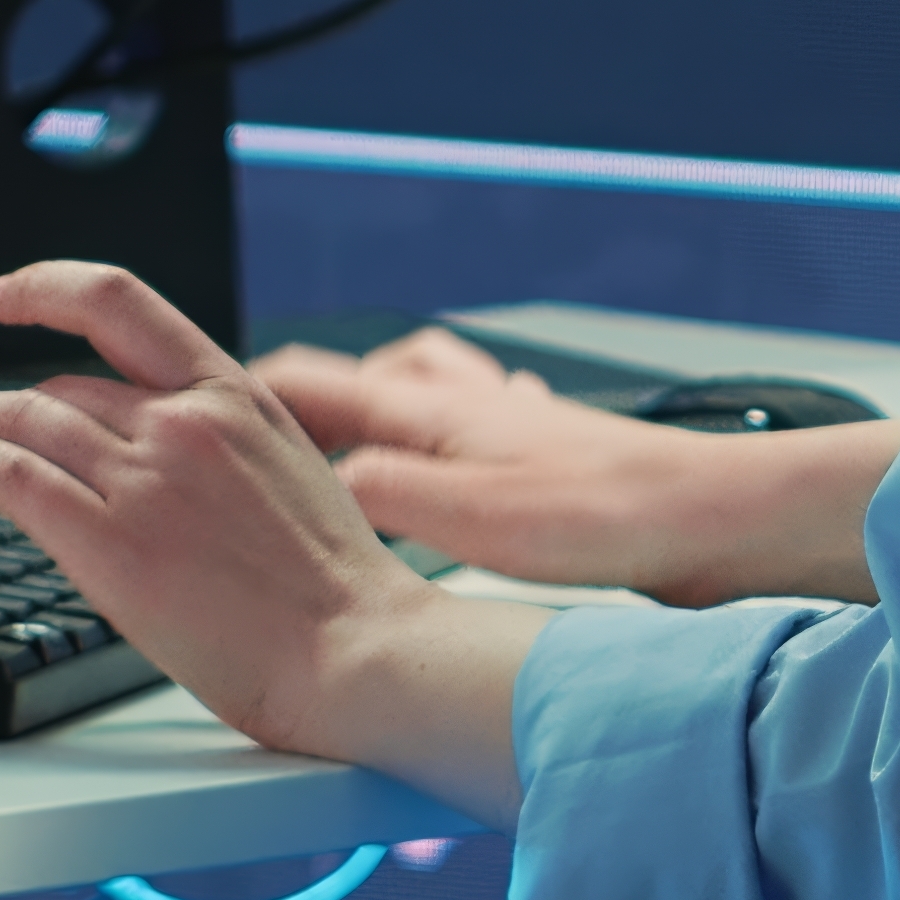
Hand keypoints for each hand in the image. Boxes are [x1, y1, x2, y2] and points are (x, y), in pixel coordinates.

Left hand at [0, 264, 530, 810]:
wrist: (357, 650)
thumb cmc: (339, 591)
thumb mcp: (294, 474)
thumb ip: (225, 446)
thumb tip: (166, 449)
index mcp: (237, 395)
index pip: (121, 304)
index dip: (48, 287)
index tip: (6, 295)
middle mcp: (184, 420)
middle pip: (62, 387)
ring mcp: (145, 477)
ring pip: (24, 422)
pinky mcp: (109, 540)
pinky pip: (9, 476)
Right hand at [252, 326, 896, 608]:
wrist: (719, 516)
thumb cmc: (613, 515)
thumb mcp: (474, 520)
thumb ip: (386, 497)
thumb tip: (317, 485)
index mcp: (434, 413)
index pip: (309, 383)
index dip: (237, 396)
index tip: (181, 413)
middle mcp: (468, 405)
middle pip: (358, 378)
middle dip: (300, 402)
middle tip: (249, 432)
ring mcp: (510, 424)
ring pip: (419, 392)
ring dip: (375, 410)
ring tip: (339, 449)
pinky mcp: (548, 457)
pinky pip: (473, 421)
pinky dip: (442, 436)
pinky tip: (450, 467)